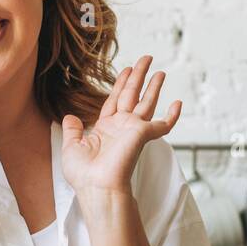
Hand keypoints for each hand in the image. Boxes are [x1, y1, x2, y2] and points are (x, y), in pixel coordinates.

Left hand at [61, 56, 181, 195]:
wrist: (96, 186)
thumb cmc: (83, 174)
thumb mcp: (71, 148)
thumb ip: (72, 130)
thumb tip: (68, 117)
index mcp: (105, 128)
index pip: (115, 100)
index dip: (120, 84)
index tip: (126, 69)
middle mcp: (121, 127)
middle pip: (132, 95)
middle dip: (139, 76)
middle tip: (146, 58)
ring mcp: (133, 130)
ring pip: (147, 102)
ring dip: (154, 86)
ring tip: (160, 71)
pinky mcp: (143, 134)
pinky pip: (163, 124)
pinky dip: (172, 115)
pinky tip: (178, 103)